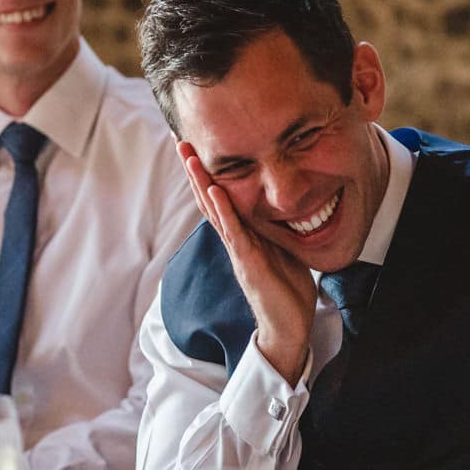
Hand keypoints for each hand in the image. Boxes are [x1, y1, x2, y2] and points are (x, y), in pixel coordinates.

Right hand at [178, 143, 315, 383]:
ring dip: (200, 182)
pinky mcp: (248, 264)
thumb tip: (282, 207)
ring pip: (215, 212)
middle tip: (179, 140)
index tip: (196, 147)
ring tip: (189, 157)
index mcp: (244, 236)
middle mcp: (235, 241)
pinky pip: (234, 233)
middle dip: (194, 169)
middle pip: (208, 199)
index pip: (221, 198)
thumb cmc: (287, 292)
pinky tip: (214, 191)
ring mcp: (239, 252)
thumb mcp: (283, 250)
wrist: (289, 329)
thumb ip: (276, 229)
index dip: (207, 173)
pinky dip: (224, 211)